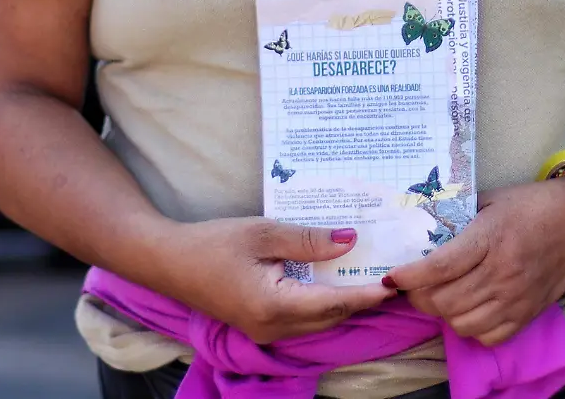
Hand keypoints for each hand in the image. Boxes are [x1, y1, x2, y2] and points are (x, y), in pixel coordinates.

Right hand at [150, 219, 393, 343]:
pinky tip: (335, 282)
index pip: (335, 303)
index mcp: (275, 305)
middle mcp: (274, 328)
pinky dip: (324, 303)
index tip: (396, 282)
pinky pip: (303, 320)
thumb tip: (350, 240)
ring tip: (370, 278)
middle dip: (362, 300)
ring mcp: (266, 332)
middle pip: (331, 317)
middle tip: (391, 276)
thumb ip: (309, 239)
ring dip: (344, 302)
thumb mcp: (263, 232)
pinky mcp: (260, 326)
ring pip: (318, 322)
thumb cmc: (212, 243)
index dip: (368, 294)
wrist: (168, 262)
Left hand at [384, 179, 564, 346]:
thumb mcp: (489, 200)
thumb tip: (421, 231)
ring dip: (443, 313)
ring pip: (462, 323)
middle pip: (445, 300)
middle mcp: (502, 272)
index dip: (411, 276)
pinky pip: (488, 337)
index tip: (393, 277)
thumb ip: (457, 217)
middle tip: (413, 286)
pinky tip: (468, 309)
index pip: (441, 266)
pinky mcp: (527, 314)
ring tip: (440, 297)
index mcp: (490, 238)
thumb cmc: (529, 206)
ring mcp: (516, 297)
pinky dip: (471, 328)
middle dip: (419, 296)